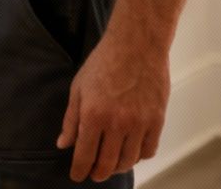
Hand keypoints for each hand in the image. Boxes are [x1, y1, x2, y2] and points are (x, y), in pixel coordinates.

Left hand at [56, 34, 168, 181]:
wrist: (137, 44)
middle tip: (94, 174)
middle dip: (98, 173)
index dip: (79, 171)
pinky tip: (131, 151)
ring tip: (111, 163)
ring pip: (129, 160)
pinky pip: (149, 150)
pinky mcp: (157, 120)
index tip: (77, 176)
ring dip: (118, 166)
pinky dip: (139, 156)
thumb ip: (71, 119)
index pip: (85, 155)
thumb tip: (64, 144)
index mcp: (93, 115)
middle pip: (107, 164)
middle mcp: (117, 123)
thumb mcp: (79, 88)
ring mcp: (139, 123)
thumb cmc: (105, 62)